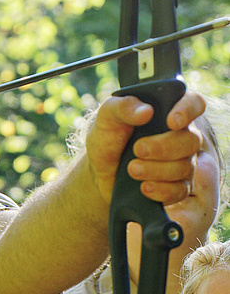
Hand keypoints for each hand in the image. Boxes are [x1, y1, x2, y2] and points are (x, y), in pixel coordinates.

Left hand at [85, 90, 204, 205]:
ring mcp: (182, 162)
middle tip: (137, 149)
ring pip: (185, 167)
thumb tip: (146, 111)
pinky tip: (144, 187)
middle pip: (191, 141)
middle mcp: (181, 136)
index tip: (171, 122)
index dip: (188, 110)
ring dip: (156, 170)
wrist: (98, 170)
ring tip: (131, 169)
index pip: (194, 103)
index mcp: (168, 112)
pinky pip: (180, 190)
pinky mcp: (176, 186)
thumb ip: (122, 107)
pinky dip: (161, 190)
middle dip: (163, 147)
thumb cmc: (107, 137)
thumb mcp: (107, 118)